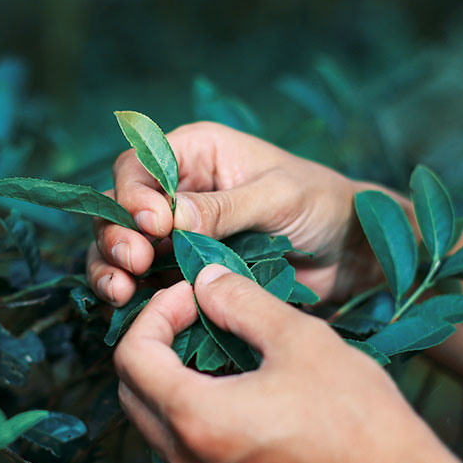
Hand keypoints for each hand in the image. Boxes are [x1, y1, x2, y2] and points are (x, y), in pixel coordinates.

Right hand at [87, 121, 385, 305]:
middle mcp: (177, 190)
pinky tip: (130, 308)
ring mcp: (177, 235)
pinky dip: (132, 297)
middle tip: (133, 263)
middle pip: (119, 209)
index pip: (138, 166)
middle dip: (115, 236)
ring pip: (122, 249)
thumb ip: (223, 208)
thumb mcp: (277, 196)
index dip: (133, 196)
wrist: (350, 252)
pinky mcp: (184, 273)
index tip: (153, 226)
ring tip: (122, 291)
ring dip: (111, 269)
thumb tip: (168, 218)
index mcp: (196, 153)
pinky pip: (145, 284)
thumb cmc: (323, 204)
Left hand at [113, 264, 462, 462]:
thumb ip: (240, 302)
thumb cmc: (359, 416)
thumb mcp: (300, 339)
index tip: (192, 295)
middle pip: (134, 391)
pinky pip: (184, 448)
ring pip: (156, 422)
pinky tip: (235, 386)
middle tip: (197, 314)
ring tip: (218, 346)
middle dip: (156, 343)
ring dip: (172, 376)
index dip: (155, 313)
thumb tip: (205, 280)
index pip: (132, 356)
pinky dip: (192, 409)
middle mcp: (189, 462)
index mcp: (199, 420)